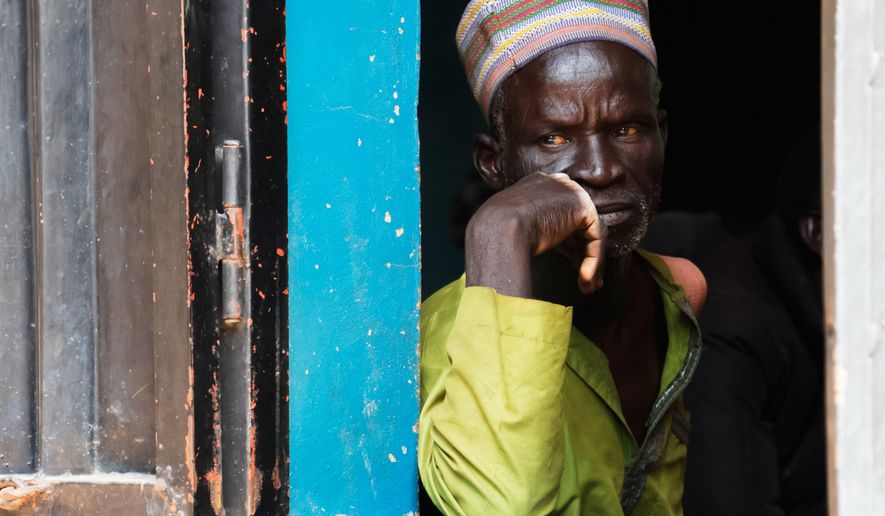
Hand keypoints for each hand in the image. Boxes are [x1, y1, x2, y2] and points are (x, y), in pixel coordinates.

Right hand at [465, 172, 605, 297]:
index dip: (568, 244)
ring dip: (591, 262)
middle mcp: (557, 184)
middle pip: (578, 223)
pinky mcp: (582, 206)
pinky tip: (585, 278)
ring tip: (588, 286)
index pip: (561, 215)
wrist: (497, 228)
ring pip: (589, 233)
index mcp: (538, 185)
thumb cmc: (495, 233)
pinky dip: (593, 260)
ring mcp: (571, 192)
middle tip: (587, 279)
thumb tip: (539, 246)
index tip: (571, 266)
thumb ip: (532, 227)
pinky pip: (595, 237)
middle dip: (583, 253)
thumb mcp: (512, 225)